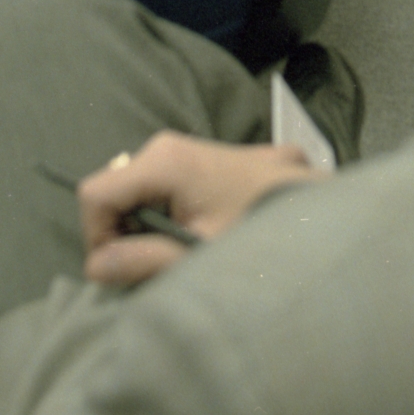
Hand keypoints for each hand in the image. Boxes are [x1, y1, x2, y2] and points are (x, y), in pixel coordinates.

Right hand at [78, 131, 320, 286]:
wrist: (318, 217)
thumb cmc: (257, 234)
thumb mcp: (196, 256)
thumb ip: (143, 261)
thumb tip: (96, 267)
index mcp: (164, 160)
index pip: (95, 194)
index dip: (99, 238)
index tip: (126, 270)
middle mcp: (172, 144)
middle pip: (116, 193)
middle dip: (127, 234)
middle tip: (161, 264)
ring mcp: (191, 148)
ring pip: (140, 193)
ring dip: (151, 228)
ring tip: (188, 251)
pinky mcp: (208, 159)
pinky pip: (165, 188)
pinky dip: (171, 216)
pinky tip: (204, 234)